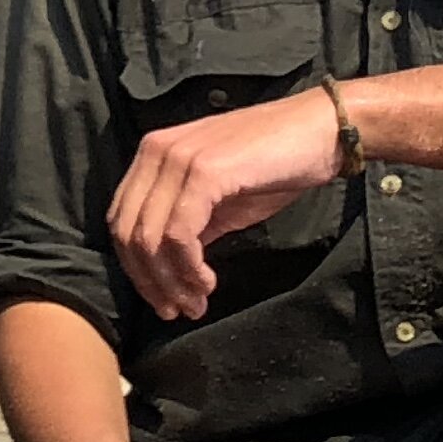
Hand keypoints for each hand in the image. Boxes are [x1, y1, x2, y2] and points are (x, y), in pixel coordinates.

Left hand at [108, 85, 346, 319]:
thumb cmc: (275, 164)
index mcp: (152, 156)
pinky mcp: (204, 172)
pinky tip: (208, 281)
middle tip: (177, 310)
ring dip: (171, 281)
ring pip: (150, 237)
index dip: (137, 268)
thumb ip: (187, 226)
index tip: (164, 299)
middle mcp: (155, 152)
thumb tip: (168, 269)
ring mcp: (177, 159)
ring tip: (196, 303)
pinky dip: (189, 266)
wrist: (320, 131)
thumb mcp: (219, 201)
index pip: (122, 221)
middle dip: (151, 282)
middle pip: (127, 233)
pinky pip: (179, 233)